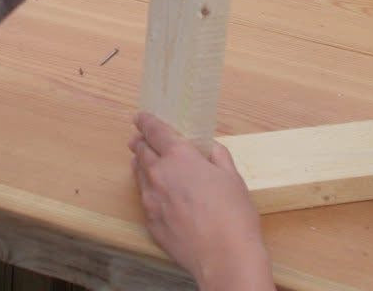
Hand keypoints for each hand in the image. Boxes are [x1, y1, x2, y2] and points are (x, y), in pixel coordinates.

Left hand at [131, 113, 273, 289]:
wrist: (224, 256)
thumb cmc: (233, 214)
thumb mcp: (232, 177)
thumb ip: (218, 157)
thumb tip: (210, 148)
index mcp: (179, 157)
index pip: (154, 131)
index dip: (146, 121)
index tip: (140, 117)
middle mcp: (159, 174)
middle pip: (141, 151)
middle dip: (139, 142)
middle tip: (139, 139)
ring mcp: (151, 199)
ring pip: (139, 174)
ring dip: (140, 165)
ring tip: (144, 162)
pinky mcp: (150, 222)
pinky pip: (145, 200)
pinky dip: (148, 191)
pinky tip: (157, 196)